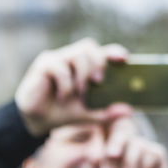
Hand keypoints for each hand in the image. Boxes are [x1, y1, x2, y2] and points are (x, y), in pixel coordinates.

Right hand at [15, 38, 130, 136]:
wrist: (38, 121)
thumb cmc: (64, 112)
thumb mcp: (88, 115)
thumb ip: (106, 112)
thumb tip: (129, 110)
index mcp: (85, 66)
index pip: (102, 51)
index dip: (114, 51)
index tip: (124, 58)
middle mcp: (72, 58)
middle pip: (89, 46)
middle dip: (97, 62)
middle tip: (98, 82)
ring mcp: (57, 58)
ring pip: (76, 54)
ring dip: (82, 74)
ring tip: (78, 93)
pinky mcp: (43, 64)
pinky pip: (59, 66)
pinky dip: (65, 83)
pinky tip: (62, 97)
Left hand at [92, 118, 167, 167]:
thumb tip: (87, 156)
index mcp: (108, 149)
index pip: (102, 138)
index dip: (98, 147)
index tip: (94, 161)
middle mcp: (125, 145)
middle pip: (121, 132)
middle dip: (116, 142)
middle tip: (112, 154)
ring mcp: (142, 147)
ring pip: (136, 143)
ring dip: (130, 162)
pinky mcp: (158, 154)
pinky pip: (152, 152)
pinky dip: (146, 166)